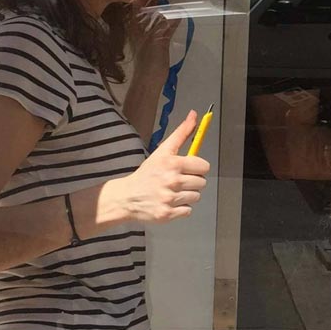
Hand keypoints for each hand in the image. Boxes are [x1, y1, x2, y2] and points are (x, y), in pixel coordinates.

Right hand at [101, 109, 209, 225]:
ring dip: (187, 195)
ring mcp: (170, 199)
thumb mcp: (162, 151)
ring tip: (172, 191)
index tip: (188, 169)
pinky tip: (169, 202)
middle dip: (192, 181)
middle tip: (178, 181)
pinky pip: (188, 210)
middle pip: (202, 182)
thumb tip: (194, 115)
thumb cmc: (147, 173)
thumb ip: (181, 133)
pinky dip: (181, 208)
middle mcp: (172, 181)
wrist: (127, 197)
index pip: (203, 166)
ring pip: (196, 196)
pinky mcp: (168, 214)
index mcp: (172, 164)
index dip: (197, 167)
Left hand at [127, 0, 179, 72]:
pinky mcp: (157, 46)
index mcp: (136, 30)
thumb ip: (165, 26)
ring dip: (159, 14)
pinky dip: (168, 24)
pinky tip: (177, 20)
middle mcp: (140, 32)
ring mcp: (149, 39)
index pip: (136, 9)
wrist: (149, 79)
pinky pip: (163, 31)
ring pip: (153, 23)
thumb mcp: (156, 41)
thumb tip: (174, 13)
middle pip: (144, 15)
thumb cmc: (149, 60)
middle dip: (151, 5)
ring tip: (168, 6)